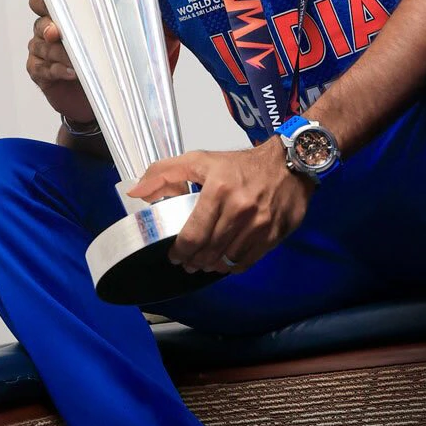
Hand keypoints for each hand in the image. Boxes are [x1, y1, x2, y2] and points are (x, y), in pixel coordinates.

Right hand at [26, 0, 93, 121]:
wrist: (94, 94)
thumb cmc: (99, 63)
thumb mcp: (102, 42)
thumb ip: (98, 28)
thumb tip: (107, 18)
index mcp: (57, 18)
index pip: (42, 3)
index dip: (42, 3)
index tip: (52, 6)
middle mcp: (45, 32)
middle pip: (41, 25)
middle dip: (49, 28)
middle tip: (56, 33)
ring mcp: (39, 52)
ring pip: (43, 48)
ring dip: (61, 54)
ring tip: (77, 61)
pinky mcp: (37, 71)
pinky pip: (43, 68)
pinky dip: (58, 70)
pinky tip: (71, 73)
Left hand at [128, 138, 313, 273]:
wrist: (289, 163)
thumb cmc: (241, 164)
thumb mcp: (200, 160)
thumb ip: (163, 173)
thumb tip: (136, 192)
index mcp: (218, 190)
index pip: (192, 235)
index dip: (180, 252)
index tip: (175, 255)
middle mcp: (240, 208)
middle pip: (209, 251)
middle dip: (194, 262)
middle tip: (188, 262)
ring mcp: (260, 224)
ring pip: (228, 260)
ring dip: (213, 266)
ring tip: (206, 263)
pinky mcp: (275, 234)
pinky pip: (248, 261)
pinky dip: (234, 266)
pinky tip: (226, 262)